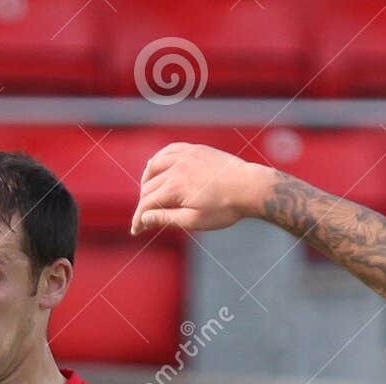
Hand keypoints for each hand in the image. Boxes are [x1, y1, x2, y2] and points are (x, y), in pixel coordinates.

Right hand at [131, 143, 272, 236]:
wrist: (249, 187)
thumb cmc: (224, 208)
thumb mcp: (194, 220)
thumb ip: (166, 219)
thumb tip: (144, 219)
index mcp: (174, 187)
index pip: (147, 204)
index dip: (139, 219)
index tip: (136, 230)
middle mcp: (176, 167)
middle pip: (149, 186)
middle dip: (143, 204)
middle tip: (144, 220)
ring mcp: (186, 155)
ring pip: (154, 165)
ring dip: (146, 180)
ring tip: (146, 193)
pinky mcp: (195, 150)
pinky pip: (169, 150)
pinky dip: (159, 159)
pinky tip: (157, 166)